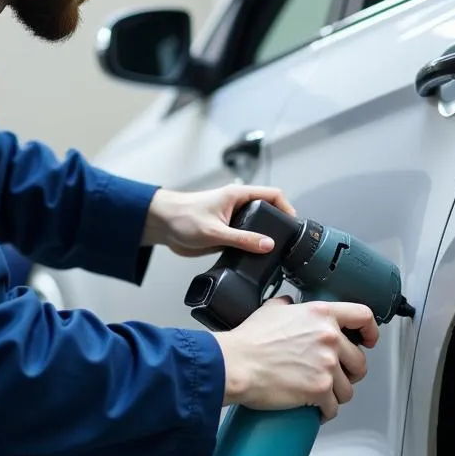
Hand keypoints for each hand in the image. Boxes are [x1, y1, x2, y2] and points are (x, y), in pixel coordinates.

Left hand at [141, 184, 296, 256]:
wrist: (161, 224)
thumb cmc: (182, 217)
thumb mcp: (215, 231)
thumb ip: (242, 239)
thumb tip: (268, 245)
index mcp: (238, 195)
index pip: (273, 195)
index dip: (287, 208)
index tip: (293, 225)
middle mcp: (238, 206)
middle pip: (269, 212)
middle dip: (279, 225)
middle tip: (287, 243)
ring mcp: (233, 220)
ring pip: (258, 227)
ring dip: (265, 238)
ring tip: (276, 254)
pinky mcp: (226, 234)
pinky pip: (245, 239)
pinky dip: (252, 247)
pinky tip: (256, 259)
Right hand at [212, 296, 378, 422]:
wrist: (236, 364)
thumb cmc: (249, 340)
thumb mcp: (271, 310)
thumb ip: (287, 305)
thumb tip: (289, 305)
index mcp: (321, 314)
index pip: (363, 316)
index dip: (370, 330)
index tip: (369, 340)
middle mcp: (329, 338)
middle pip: (359, 361)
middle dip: (349, 372)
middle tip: (334, 375)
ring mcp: (327, 365)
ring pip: (348, 388)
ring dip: (336, 394)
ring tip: (321, 395)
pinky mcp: (320, 390)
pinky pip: (333, 407)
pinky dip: (325, 411)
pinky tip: (315, 410)